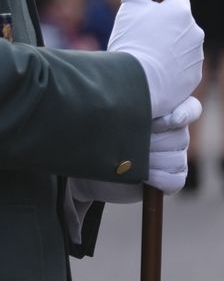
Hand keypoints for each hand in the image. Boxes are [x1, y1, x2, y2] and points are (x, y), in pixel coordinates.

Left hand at [70, 97, 201, 202]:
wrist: (90, 168)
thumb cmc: (100, 135)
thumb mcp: (112, 115)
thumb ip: (130, 105)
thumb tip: (139, 100)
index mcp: (165, 113)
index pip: (191, 108)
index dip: (185, 113)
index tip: (171, 120)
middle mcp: (174, 134)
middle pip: (180, 136)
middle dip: (154, 140)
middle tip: (130, 141)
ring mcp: (174, 157)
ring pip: (175, 158)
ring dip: (151, 160)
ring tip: (130, 159)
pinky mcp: (171, 179)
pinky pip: (176, 179)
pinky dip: (159, 179)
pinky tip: (143, 177)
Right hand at [107, 0, 203, 117]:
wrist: (136, 83)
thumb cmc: (131, 41)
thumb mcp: (130, 5)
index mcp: (181, 11)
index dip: (158, 3)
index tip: (144, 14)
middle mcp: (195, 31)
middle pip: (179, 23)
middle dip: (163, 27)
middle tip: (140, 36)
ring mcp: (196, 55)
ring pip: (181, 45)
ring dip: (167, 47)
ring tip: (144, 56)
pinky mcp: (194, 76)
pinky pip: (183, 66)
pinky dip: (171, 67)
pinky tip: (153, 72)